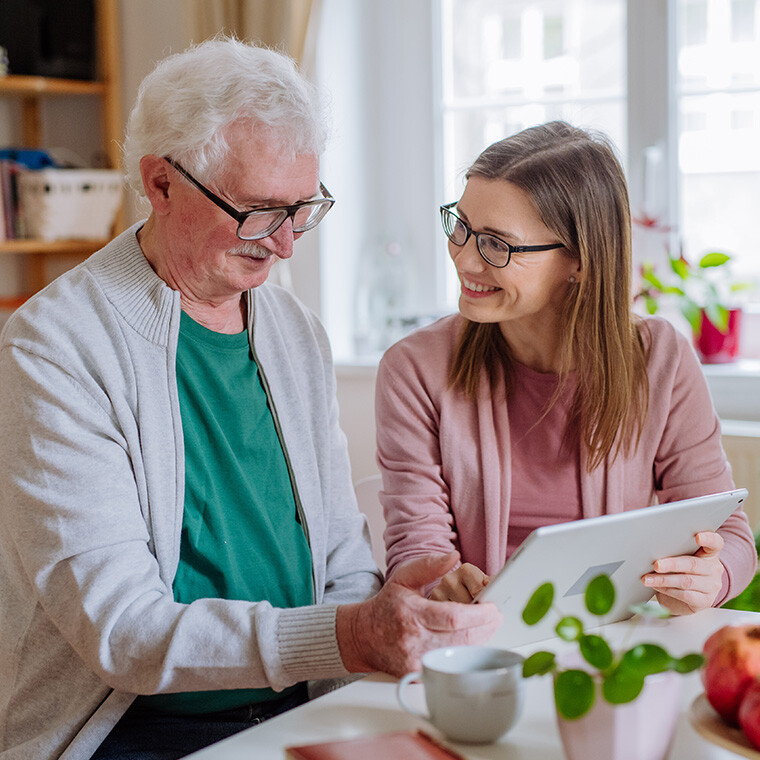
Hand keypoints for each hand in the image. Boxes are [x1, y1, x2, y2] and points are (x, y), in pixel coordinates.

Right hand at [336, 551, 502, 676]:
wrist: (363, 636)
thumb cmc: (387, 605)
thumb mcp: (403, 577)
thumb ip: (429, 565)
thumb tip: (453, 556)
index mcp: (412, 613)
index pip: (454, 618)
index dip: (479, 615)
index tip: (492, 607)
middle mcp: (414, 640)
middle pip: (463, 639)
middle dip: (486, 627)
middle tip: (495, 616)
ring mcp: (416, 661)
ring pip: (460, 654)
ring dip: (479, 640)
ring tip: (486, 626)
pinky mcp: (418, 676)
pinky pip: (449, 665)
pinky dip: (464, 654)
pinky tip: (470, 642)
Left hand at [641, 531, 724, 614]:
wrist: (687, 597)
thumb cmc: (681, 571)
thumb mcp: (681, 557)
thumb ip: (675, 551)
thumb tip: (652, 548)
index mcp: (710, 553)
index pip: (715, 543)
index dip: (709, 539)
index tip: (698, 537)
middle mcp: (714, 569)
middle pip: (693, 564)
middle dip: (672, 564)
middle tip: (656, 565)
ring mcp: (712, 586)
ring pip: (686, 581)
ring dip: (663, 579)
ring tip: (647, 579)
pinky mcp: (705, 601)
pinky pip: (684, 595)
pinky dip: (666, 590)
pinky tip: (655, 586)